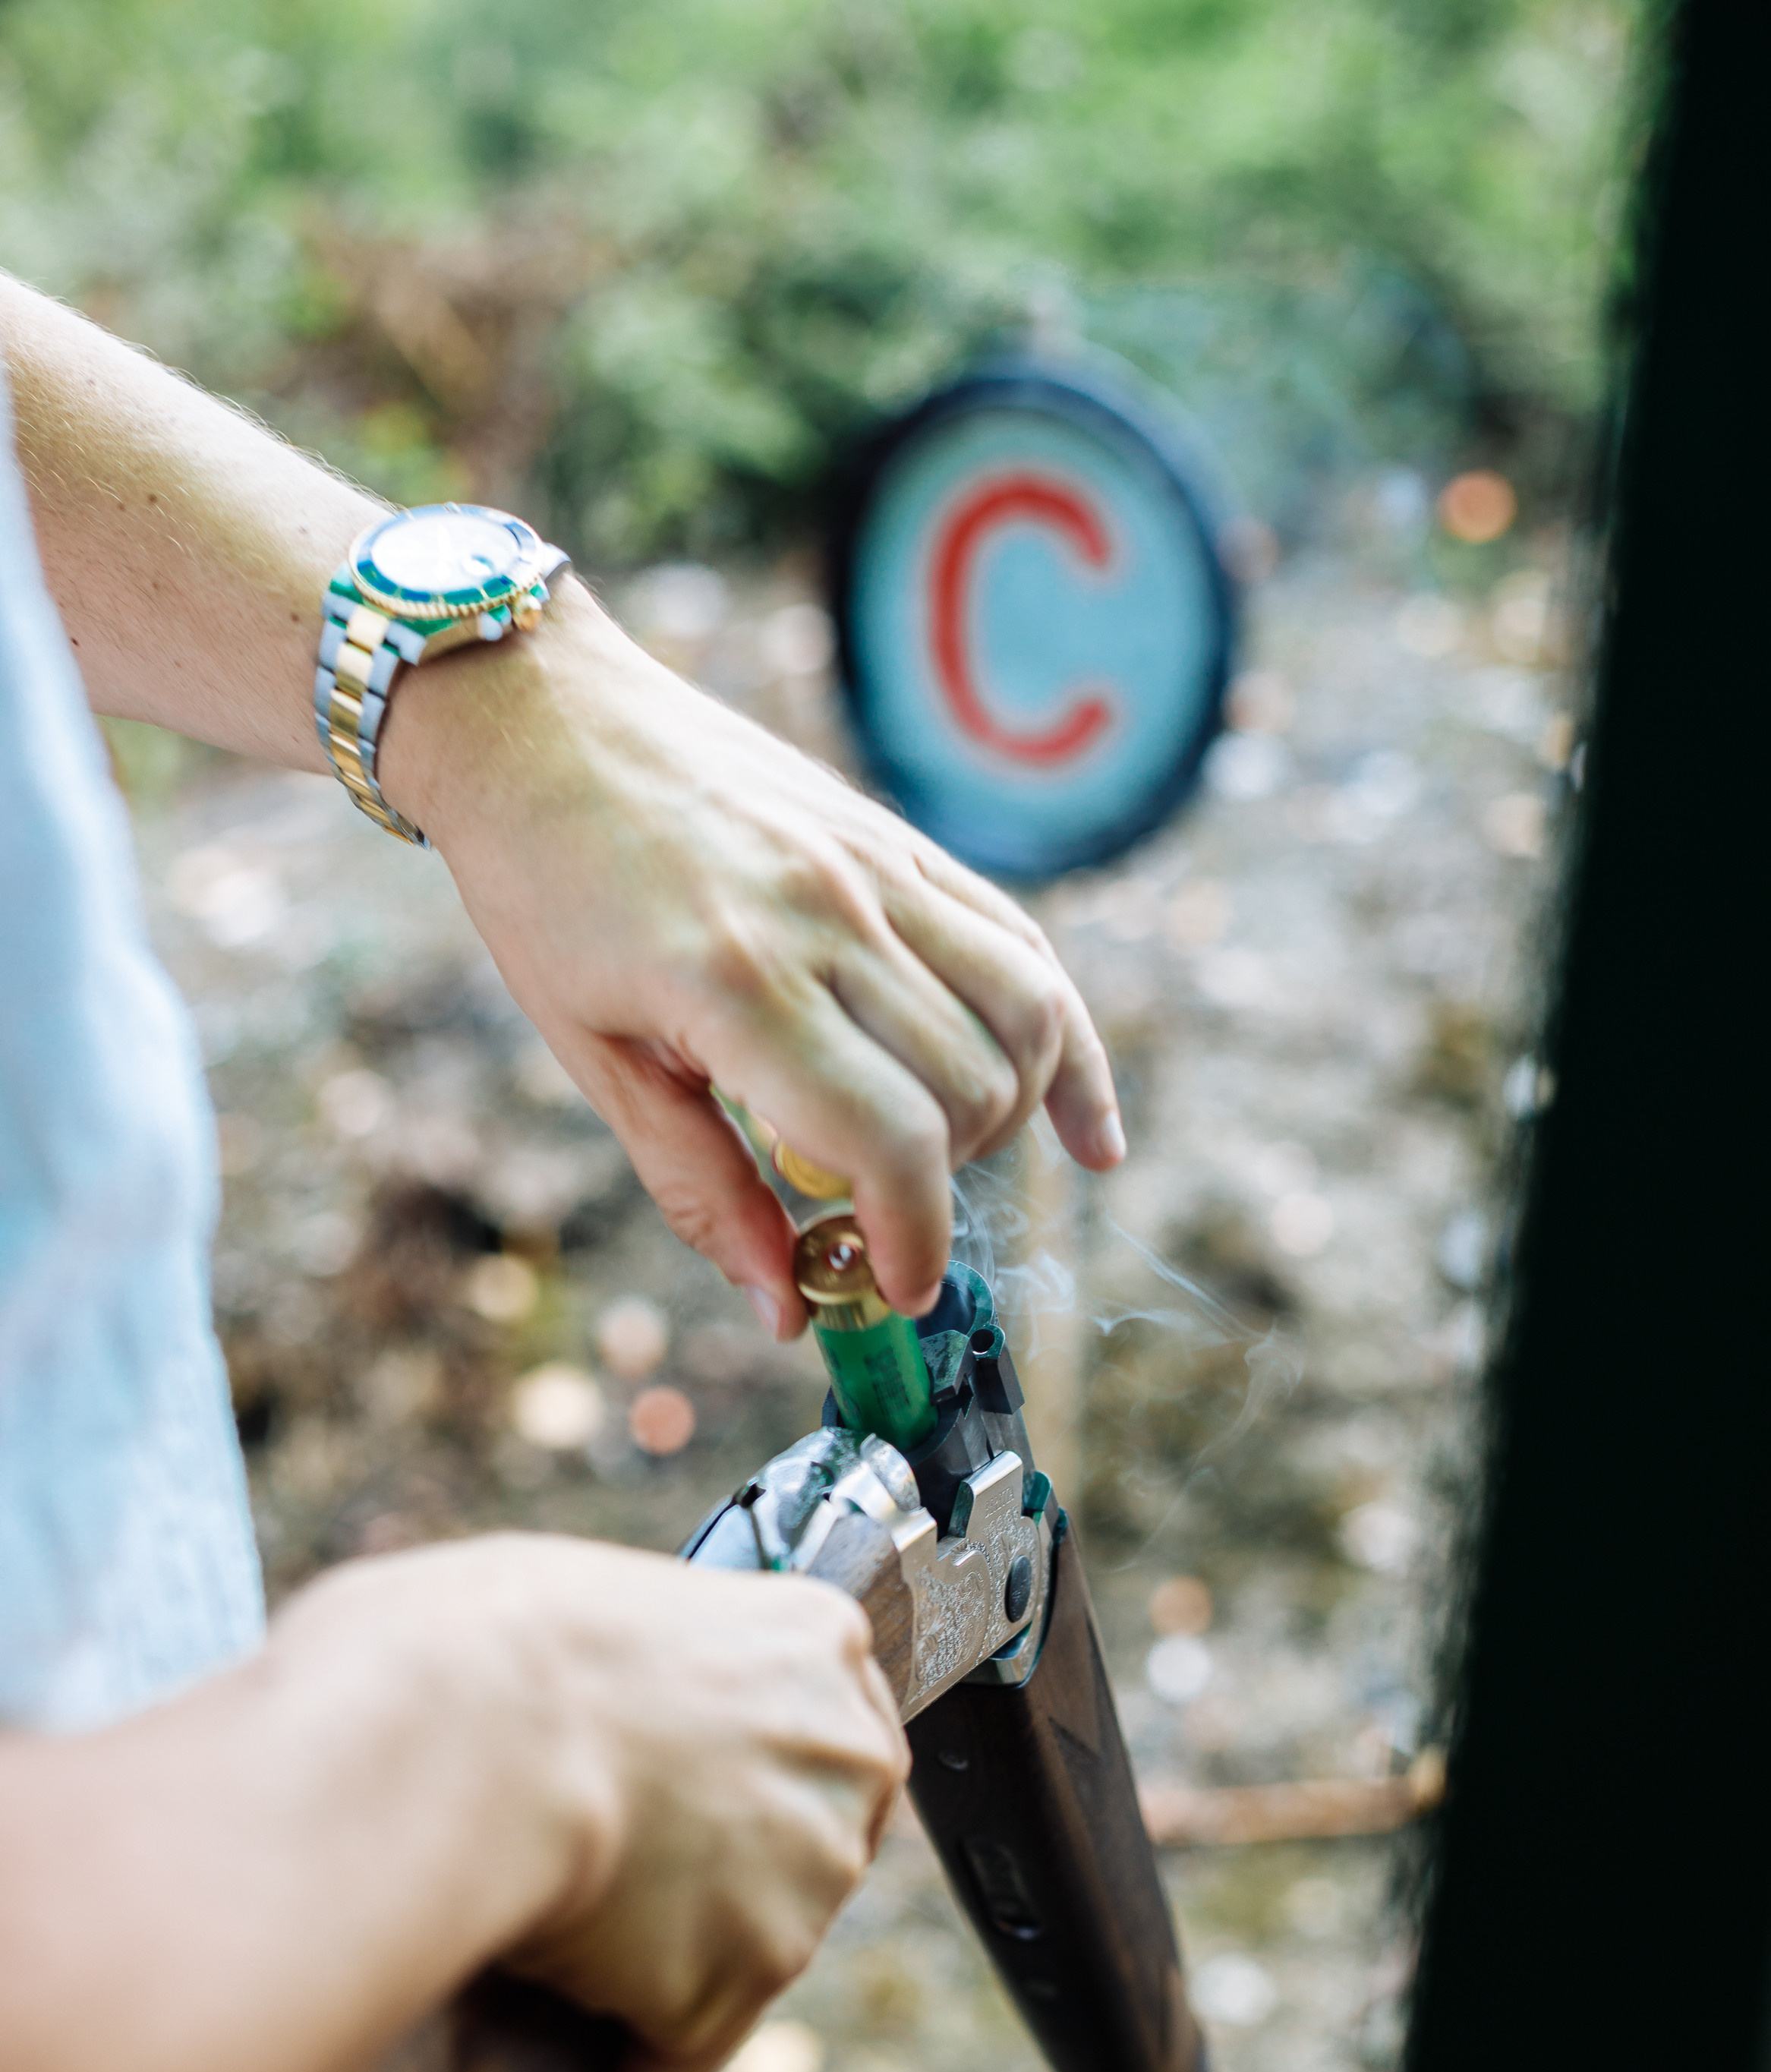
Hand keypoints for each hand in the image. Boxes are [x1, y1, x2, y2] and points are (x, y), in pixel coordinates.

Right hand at [275, 1534, 908, 2071]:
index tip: (692, 1808)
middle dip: (721, 1871)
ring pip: (748, 1944)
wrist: (474, 1727)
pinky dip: (635, 2058)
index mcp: (819, 1644)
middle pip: (799, 1840)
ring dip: (676, 1961)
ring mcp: (810, 1876)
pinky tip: (581, 2071)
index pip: (815, 1729)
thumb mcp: (601, 1605)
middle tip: (621, 1885)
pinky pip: (687, 2040)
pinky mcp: (748, 1980)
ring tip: (570, 1963)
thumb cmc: (496, 1644)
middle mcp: (846, 1760)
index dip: (744, 1775)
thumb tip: (615, 1713)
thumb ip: (655, 1664)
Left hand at [383, 580, 1124, 1327]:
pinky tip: (1085, 1127)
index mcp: (737, 984)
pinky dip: (1068, 1040)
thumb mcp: (594, 1058)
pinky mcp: (901, 840)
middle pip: (969, 1091)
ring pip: (1024, 1017)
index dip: (913, 1240)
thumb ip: (696, 1184)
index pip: (891, 1142)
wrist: (543, 717)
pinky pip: (1023, 944)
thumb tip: (783, 1307)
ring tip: (950, 1159)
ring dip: (1011, 1116)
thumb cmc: (547, 893)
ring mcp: (878, 868)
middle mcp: (829, 918)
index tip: (896, 1288)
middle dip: (946, 1187)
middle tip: (881, 1216)